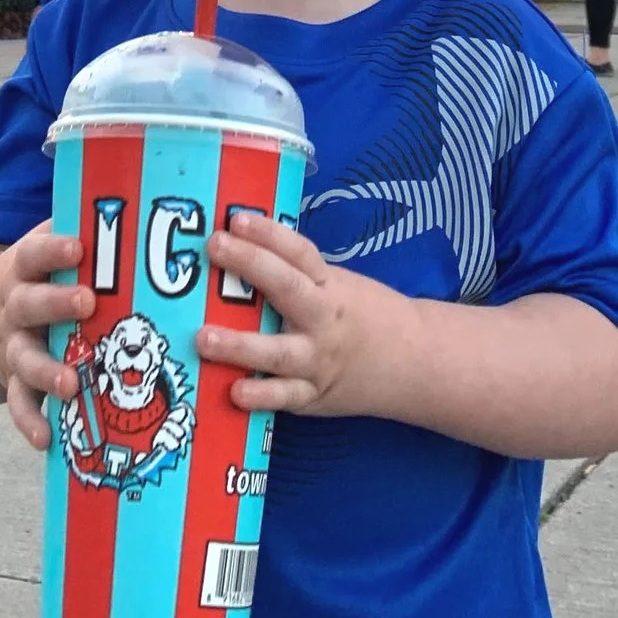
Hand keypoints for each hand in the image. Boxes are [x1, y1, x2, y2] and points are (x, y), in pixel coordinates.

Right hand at [0, 222, 94, 448]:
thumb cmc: (32, 276)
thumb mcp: (41, 248)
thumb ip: (77, 227)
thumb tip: (135, 189)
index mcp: (22, 270)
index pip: (33, 254)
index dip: (53, 249)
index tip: (78, 247)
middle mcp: (13, 307)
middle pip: (30, 304)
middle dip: (57, 304)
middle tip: (88, 302)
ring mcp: (11, 347)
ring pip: (24, 359)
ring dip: (47, 370)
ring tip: (72, 383)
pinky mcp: (13, 382)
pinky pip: (20, 404)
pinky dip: (31, 423)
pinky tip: (48, 440)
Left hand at [197, 213, 401, 418]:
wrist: (414, 362)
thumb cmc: (367, 316)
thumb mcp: (340, 286)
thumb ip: (299, 277)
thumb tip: (242, 255)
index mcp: (330, 285)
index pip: (298, 252)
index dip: (268, 233)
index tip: (236, 220)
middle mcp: (323, 320)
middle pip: (286, 288)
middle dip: (250, 265)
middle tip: (214, 247)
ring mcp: (318, 361)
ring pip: (277, 352)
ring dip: (239, 345)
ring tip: (204, 337)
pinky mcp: (314, 396)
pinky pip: (284, 397)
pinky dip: (260, 396)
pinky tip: (234, 391)